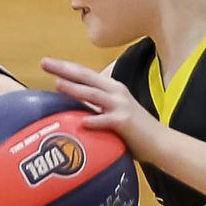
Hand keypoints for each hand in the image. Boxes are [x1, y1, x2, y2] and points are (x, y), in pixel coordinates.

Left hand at [41, 58, 162, 160]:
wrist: (160, 143)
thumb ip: (97, 109)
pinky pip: (107, 121)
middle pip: (86, 77)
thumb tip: (74, 111)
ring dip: (75, 89)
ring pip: (94, 94)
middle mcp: (116, 92)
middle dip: (64, 69)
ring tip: (58, 84)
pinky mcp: (125, 122)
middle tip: (44, 62)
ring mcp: (121, 106)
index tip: (47, 62)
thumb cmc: (135, 132)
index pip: (85, 74)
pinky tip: (82, 122)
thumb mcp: (113, 114)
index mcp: (112, 89)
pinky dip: (95, 121)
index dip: (66, 67)